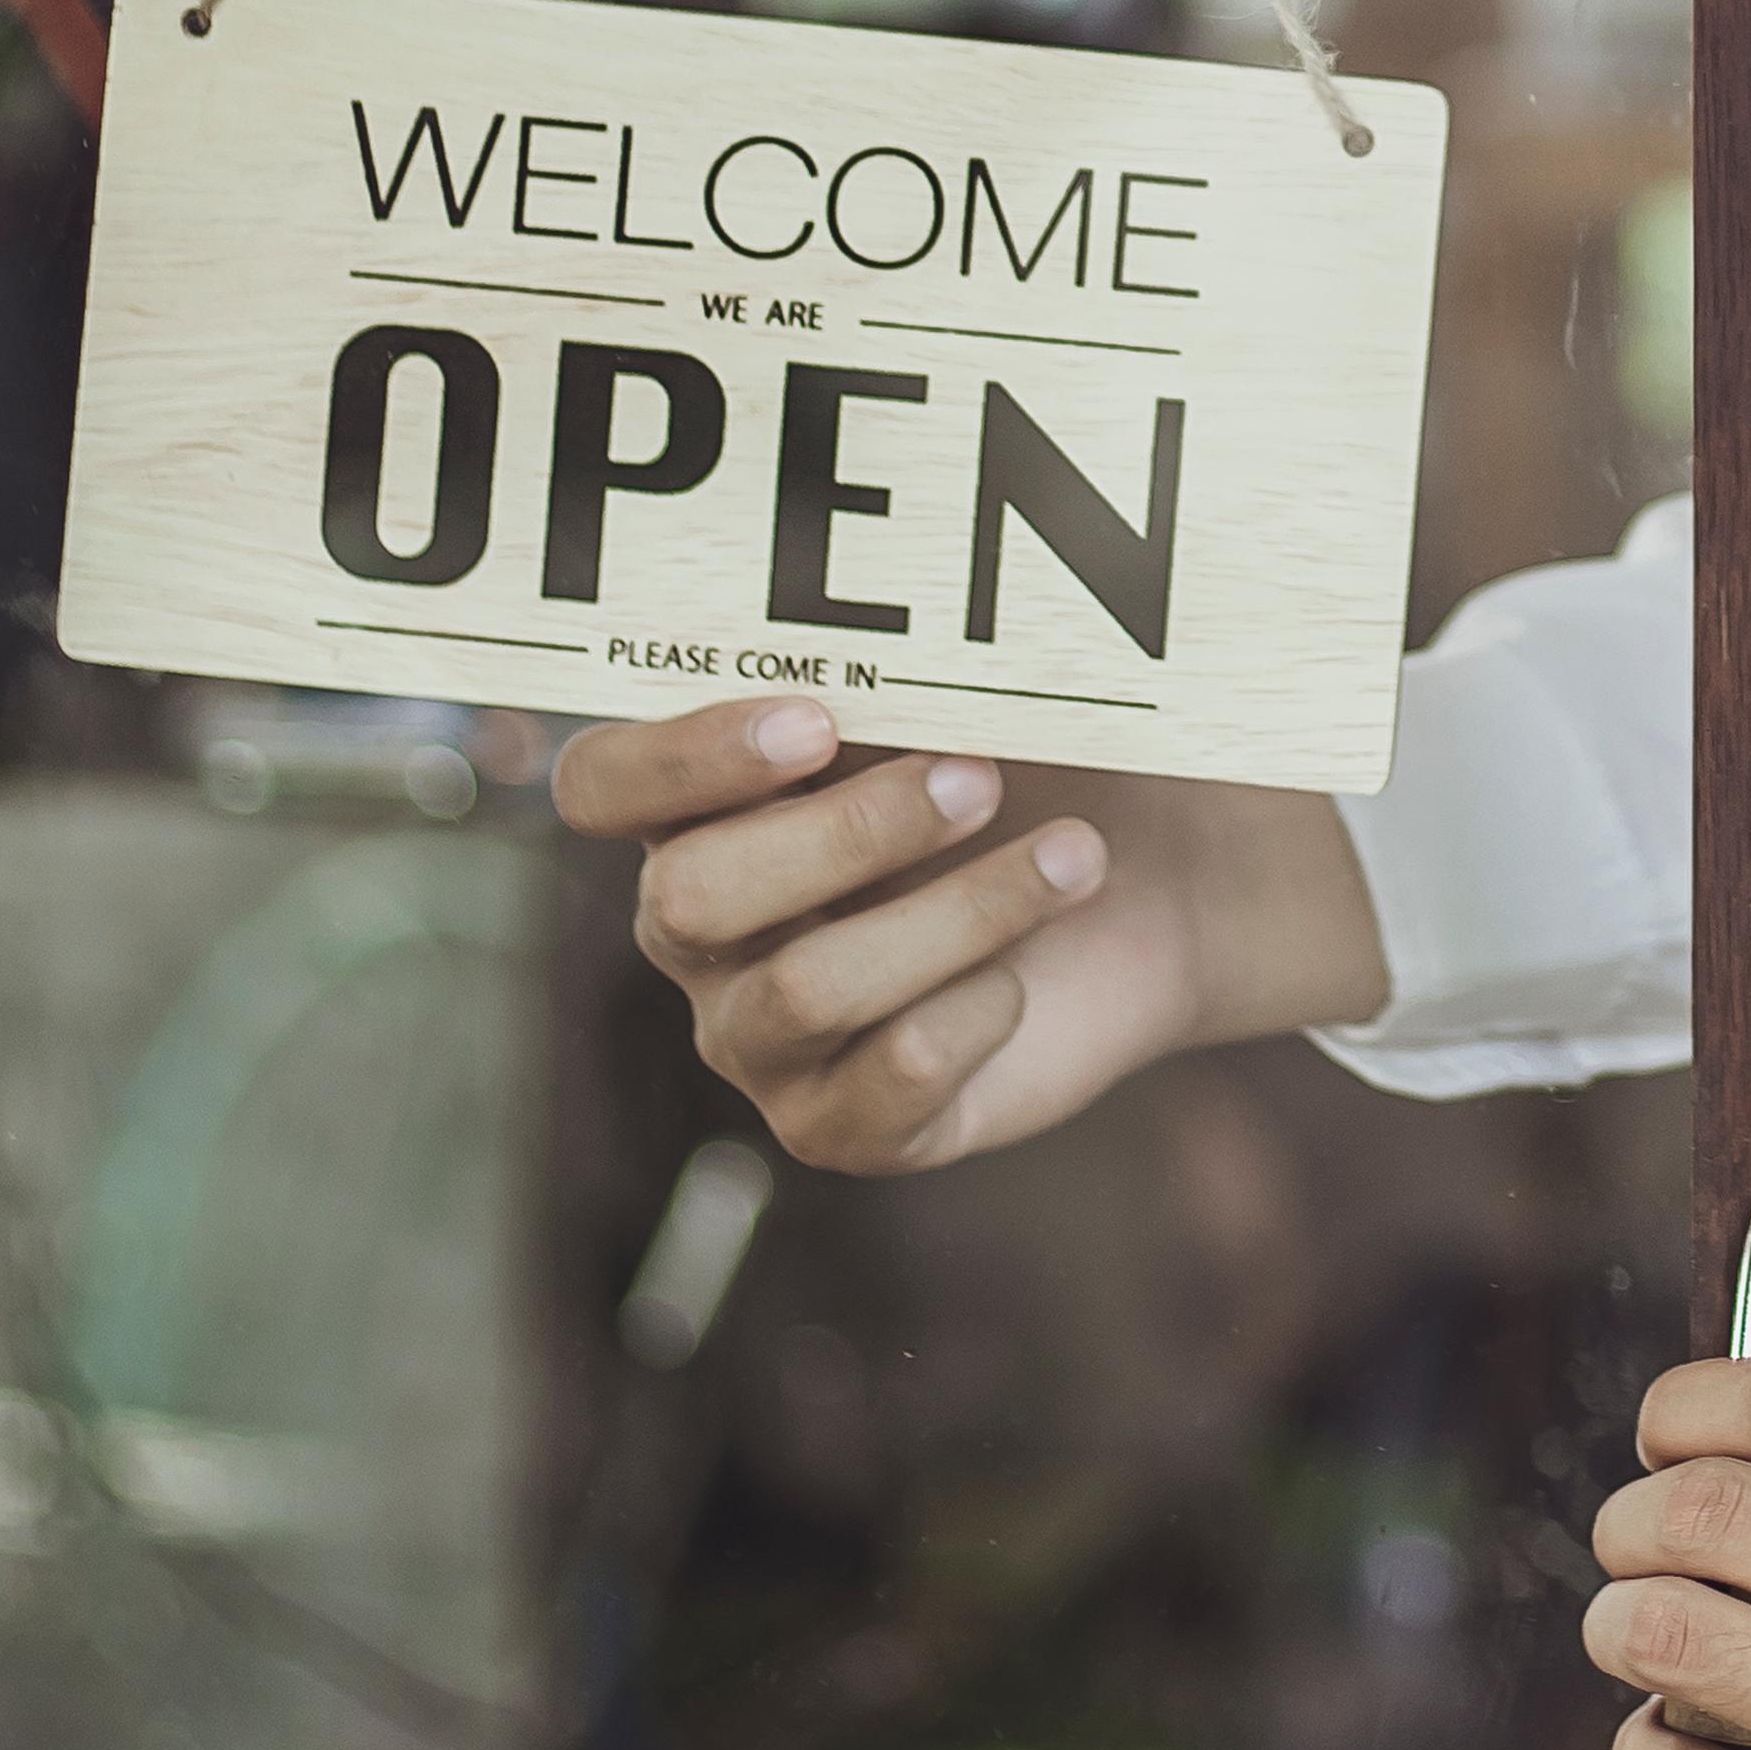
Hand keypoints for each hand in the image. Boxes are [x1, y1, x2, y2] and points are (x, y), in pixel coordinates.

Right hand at [556, 697, 1388, 1172]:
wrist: (1148, 888)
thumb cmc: (1031, 768)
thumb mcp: (964, 705)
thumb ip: (896, 672)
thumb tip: (907, 625)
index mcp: (693, 810)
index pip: (602, 787)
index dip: (683, 760)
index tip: (817, 718)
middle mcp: (701, 934)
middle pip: (692, 898)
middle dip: (845, 833)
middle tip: (978, 779)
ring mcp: (762, 1041)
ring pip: (807, 991)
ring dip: (957, 912)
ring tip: (1073, 856)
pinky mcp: (847, 1124)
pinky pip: (887, 1081)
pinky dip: (975, 1012)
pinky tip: (1029, 974)